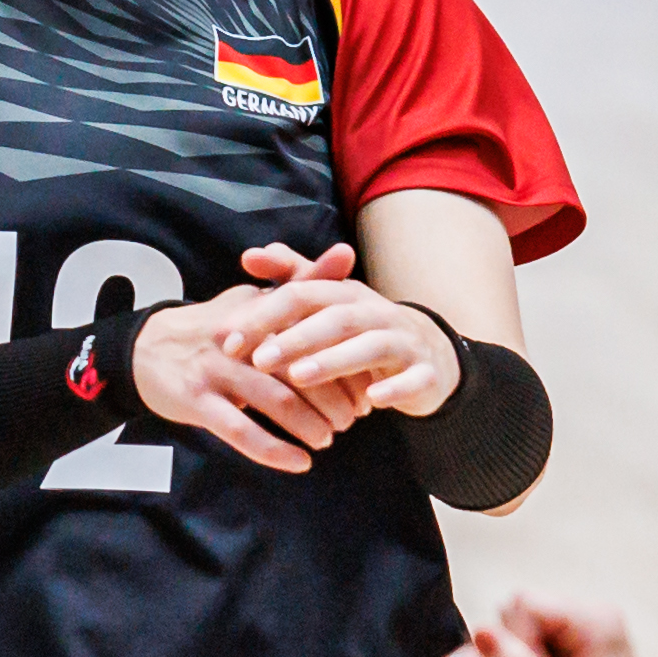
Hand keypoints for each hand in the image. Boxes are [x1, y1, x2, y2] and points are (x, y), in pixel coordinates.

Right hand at [133, 291, 349, 470]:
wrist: (144, 348)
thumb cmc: (213, 326)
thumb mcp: (254, 297)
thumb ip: (302, 281)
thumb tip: (346, 254)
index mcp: (258, 311)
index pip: (313, 333)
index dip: (345, 359)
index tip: (366, 380)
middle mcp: (239, 339)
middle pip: (300, 369)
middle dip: (334, 397)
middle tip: (355, 418)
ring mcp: (216, 371)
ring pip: (276, 401)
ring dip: (310, 426)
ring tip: (329, 438)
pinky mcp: (197, 401)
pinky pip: (241, 431)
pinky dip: (275, 450)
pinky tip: (300, 463)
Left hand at [227, 239, 457, 420]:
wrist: (429, 355)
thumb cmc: (363, 331)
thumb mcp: (329, 304)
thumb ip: (292, 279)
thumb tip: (249, 255)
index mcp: (347, 295)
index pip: (302, 295)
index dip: (264, 315)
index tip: (228, 341)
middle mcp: (377, 313)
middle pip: (336, 319)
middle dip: (296, 338)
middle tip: (259, 360)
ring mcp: (404, 342)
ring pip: (371, 347)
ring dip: (335, 361)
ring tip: (299, 377)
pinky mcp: (425, 373)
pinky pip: (413, 379)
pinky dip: (395, 389)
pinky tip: (373, 400)